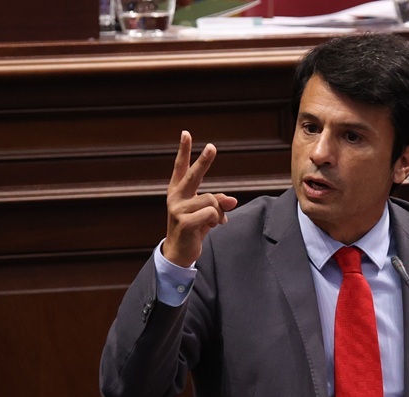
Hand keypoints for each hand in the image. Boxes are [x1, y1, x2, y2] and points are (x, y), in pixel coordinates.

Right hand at [163, 130, 237, 266]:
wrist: (180, 251)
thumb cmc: (194, 227)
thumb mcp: (207, 212)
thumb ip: (219, 202)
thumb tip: (232, 200)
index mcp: (178, 190)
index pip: (180, 167)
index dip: (184, 150)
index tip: (186, 133)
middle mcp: (175, 197)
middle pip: (193, 175)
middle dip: (204, 161)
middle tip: (212, 147)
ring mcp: (178, 209)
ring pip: (211, 201)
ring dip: (218, 212)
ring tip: (213, 222)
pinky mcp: (183, 222)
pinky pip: (210, 213)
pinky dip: (216, 220)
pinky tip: (211, 227)